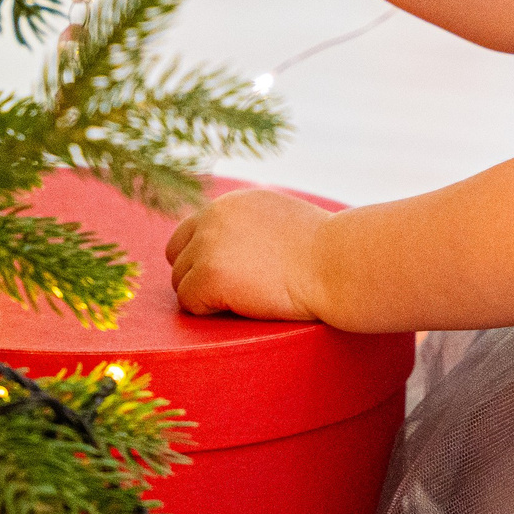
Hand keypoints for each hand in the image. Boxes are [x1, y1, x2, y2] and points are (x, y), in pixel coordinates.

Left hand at [166, 188, 330, 320]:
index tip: (226, 275)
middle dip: (196, 275)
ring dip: (204, 295)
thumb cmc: (322, 250)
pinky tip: (242, 305)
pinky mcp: (207, 275)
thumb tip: (232, 247)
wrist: (336, 263)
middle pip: (177, 254)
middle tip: (231, 291)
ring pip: (180, 281)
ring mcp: (207, 245)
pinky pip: (188, 302)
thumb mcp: (279, 218)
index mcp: (231, 202)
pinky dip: (209, 311)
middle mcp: (212, 216)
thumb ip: (248, 224)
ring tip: (244, 297)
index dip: (203, 257)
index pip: (190, 231)